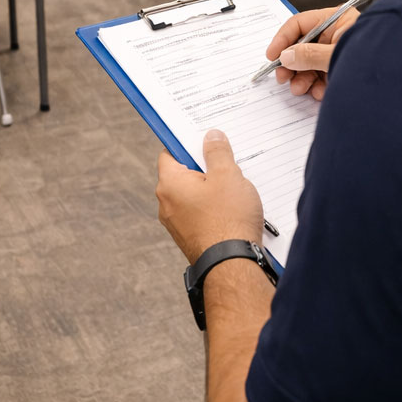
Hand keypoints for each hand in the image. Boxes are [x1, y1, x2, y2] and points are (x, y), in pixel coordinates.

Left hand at [156, 129, 263, 263]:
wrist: (232, 264)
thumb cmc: (228, 219)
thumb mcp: (228, 175)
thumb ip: (218, 152)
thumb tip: (211, 136)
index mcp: (169, 184)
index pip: (169, 153)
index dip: (187, 143)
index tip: (204, 140)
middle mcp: (166, 204)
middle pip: (183, 174)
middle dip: (205, 168)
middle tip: (227, 166)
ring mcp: (176, 224)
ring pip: (192, 196)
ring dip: (211, 190)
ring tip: (234, 191)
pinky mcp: (189, 238)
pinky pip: (199, 214)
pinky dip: (212, 209)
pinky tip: (233, 211)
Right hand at [264, 5, 360, 101]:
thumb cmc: (376, 60)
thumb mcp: (335, 56)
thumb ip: (308, 55)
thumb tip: (286, 55)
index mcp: (338, 20)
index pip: (300, 23)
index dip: (283, 39)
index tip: (271, 55)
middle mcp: (338, 34)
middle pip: (304, 45)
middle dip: (292, 64)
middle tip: (282, 78)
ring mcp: (341, 53)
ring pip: (311, 64)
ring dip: (303, 78)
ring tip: (300, 89)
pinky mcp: (344, 70)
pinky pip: (323, 76)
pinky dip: (317, 86)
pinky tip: (319, 93)